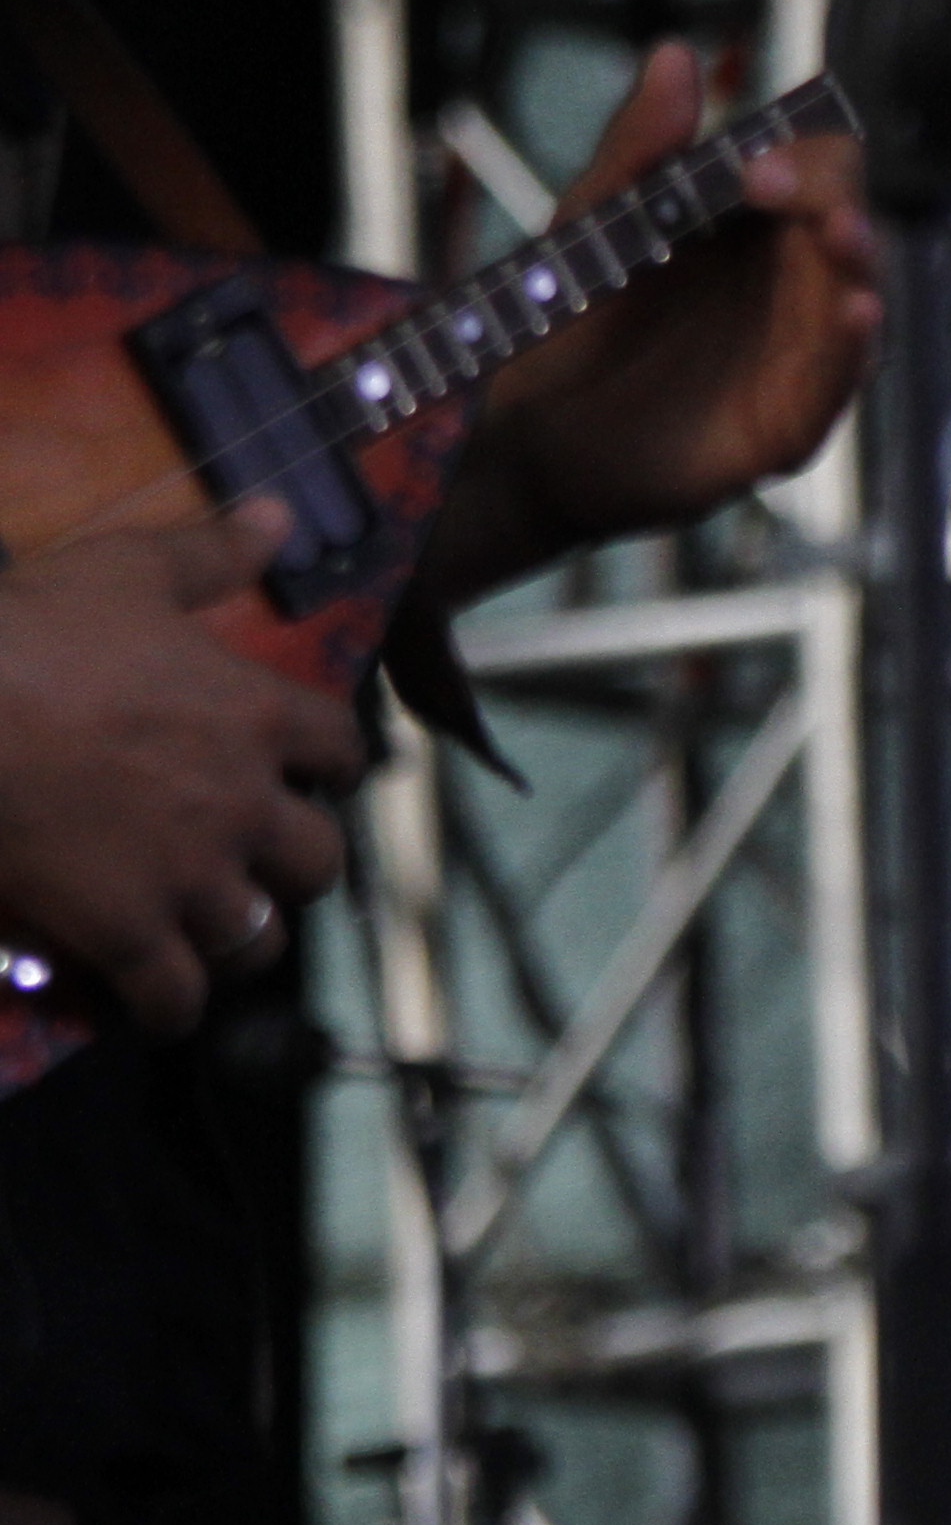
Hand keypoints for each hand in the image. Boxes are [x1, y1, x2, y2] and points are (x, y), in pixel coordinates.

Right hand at [0, 505, 360, 1038]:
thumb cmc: (27, 633)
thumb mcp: (122, 571)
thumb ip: (208, 554)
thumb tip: (280, 516)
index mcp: (258, 715)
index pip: (344, 749)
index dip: (334, 766)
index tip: (317, 775)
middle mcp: (245, 803)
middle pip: (320, 860)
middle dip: (296, 867)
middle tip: (262, 865)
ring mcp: (191, 874)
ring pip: (260, 938)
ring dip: (243, 939)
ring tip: (218, 935)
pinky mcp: (126, 931)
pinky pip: (177, 996)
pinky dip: (174, 1009)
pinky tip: (162, 1008)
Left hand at [420, 46, 878, 609]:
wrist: (522, 433)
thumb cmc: (564, 321)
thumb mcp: (591, 222)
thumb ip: (638, 148)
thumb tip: (676, 53)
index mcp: (751, 226)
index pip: (813, 170)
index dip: (800, 157)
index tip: (756, 166)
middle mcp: (790, 283)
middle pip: (844, 222)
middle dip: (827, 202)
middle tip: (784, 193)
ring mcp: (796, 353)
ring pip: (855, 297)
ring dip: (855, 263)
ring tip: (842, 234)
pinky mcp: (787, 423)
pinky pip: (836, 385)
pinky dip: (852, 349)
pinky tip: (858, 313)